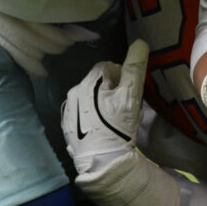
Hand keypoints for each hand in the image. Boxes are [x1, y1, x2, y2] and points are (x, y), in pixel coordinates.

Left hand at [62, 39, 149, 174]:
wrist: (102, 162)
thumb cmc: (117, 126)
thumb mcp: (131, 96)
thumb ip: (135, 68)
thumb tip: (140, 43)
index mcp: (86, 82)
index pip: (106, 67)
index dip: (121, 76)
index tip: (129, 91)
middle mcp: (72, 93)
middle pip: (97, 82)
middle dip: (111, 90)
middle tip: (124, 107)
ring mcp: (68, 112)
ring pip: (89, 98)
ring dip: (101, 103)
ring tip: (114, 120)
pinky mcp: (67, 128)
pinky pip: (82, 114)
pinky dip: (92, 117)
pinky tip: (102, 129)